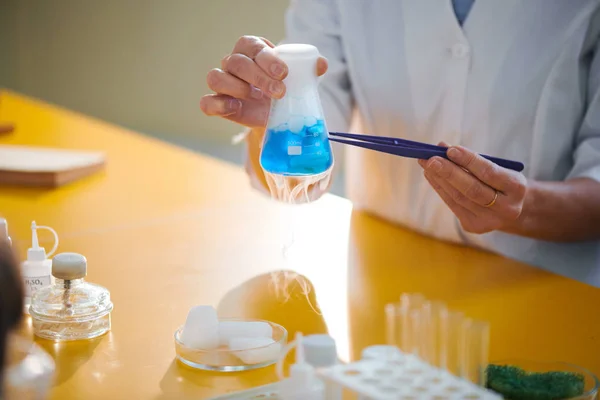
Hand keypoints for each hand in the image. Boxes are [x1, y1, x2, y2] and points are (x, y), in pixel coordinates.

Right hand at [200, 36, 327, 127]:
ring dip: (236, 87)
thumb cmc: (284, 88)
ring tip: (255, 98)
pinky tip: (236, 107)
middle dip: (259, 77)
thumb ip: (309, 69)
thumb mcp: (300, 78)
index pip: (252, 46)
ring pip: (215, 77)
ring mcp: (223, 84)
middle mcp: (233, 63)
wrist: (276, 114)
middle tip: (279, 91)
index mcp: (251, 50)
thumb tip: (321, 64)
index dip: (266, 58)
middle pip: (236, 62)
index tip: (284, 73)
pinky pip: (206, 102)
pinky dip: (219, 104)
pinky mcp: (217, 104)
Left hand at [418, 144, 527, 233]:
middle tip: (431, 159)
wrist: (510, 209)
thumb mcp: (497, 168)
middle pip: (472, 189)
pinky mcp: (473, 226)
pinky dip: (440, 188)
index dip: (468, 161)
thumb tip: (442, 147)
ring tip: (426, 163)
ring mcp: (489, 220)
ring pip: (459, 198)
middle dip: (449, 173)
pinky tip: (431, 175)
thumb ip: (473, 159)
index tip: (450, 149)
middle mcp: (506, 207)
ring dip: (439, 179)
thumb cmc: (500, 181)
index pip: (489, 173)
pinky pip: (453, 204)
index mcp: (517, 188)